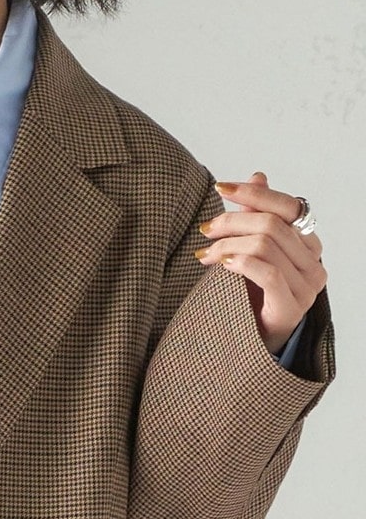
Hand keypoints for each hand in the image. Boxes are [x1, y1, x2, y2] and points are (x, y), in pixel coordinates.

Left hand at [194, 171, 326, 353]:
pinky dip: (240, 263)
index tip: (221, 189)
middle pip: (271, 224)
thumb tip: (258, 176)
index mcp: (307, 243)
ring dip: (228, 244)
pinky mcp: (292, 306)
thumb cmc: (253, 297)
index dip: (254, 194)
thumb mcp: (253, 252)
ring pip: (266, 245)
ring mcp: (307, 285)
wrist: (254, 343)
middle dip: (232, 222)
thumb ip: (257, 217)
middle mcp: (313, 261)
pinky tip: (221, 264)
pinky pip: (268, 273)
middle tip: (205, 231)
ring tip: (205, 255)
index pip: (288, 206)